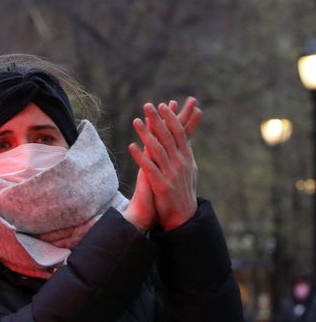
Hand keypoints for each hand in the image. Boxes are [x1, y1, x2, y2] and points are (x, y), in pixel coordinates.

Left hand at [128, 97, 199, 229]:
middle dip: (158, 119)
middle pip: (168, 137)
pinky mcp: (162, 185)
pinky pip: (149, 167)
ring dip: (146, 133)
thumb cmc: (184, 192)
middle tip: (147, 105)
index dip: (171, 118)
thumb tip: (186, 139)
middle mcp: (181, 163)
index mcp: (187, 158)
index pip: (179, 133)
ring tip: (135, 121)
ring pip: (157, 149)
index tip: (163, 105)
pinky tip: (131, 146)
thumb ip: (186, 154)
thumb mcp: (190, 170)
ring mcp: (172, 173)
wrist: (183, 217)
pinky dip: (140, 156)